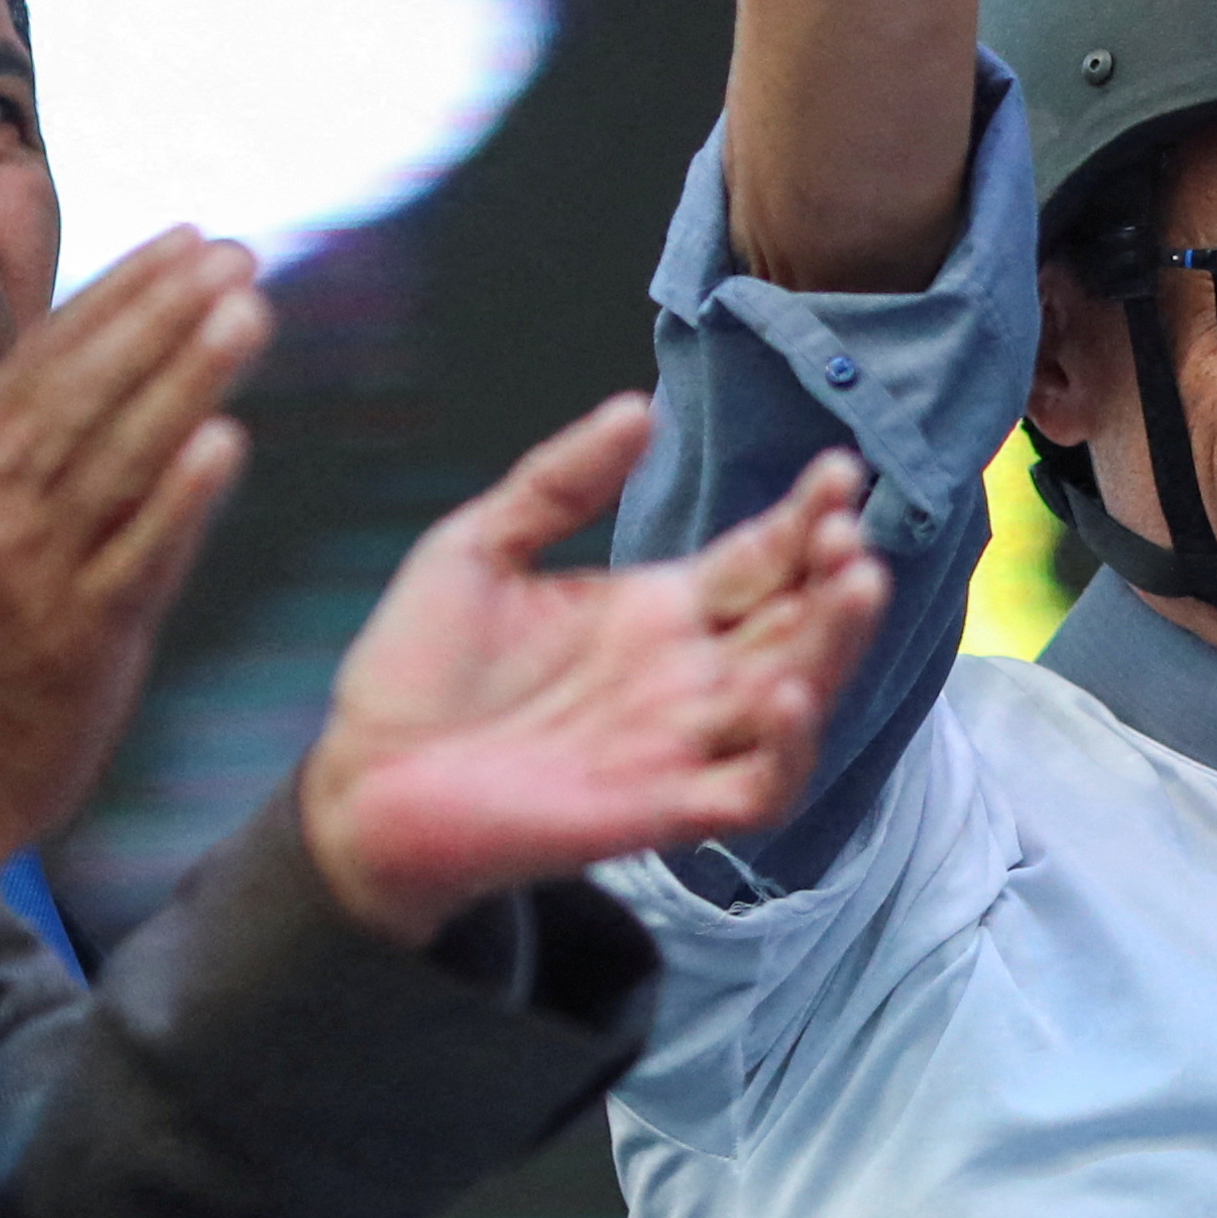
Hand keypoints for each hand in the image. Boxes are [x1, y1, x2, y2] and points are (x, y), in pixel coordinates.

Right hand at [0, 230, 266, 910]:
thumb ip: (35, 451)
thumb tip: (108, 365)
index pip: (50, 360)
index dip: (121, 294)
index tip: (187, 238)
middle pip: (86, 391)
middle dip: (163, 314)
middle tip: (237, 255)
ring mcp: (36, 573)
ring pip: (115, 458)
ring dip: (182, 379)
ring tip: (247, 315)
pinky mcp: (80, 641)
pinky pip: (134, 560)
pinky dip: (179, 500)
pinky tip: (228, 444)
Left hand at [298, 398, 887, 945]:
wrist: (359, 779)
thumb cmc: (415, 672)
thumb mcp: (479, 545)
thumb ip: (559, 480)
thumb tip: (639, 407)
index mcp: (656, 609)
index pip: (761, 560)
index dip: (806, 518)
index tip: (838, 470)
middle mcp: (686, 676)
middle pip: (796, 622)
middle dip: (838, 576)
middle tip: (851, 531)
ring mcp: (682, 745)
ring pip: (799, 696)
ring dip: (837, 646)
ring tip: (857, 583)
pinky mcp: (662, 810)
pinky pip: (756, 789)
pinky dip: (787, 748)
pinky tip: (787, 693)